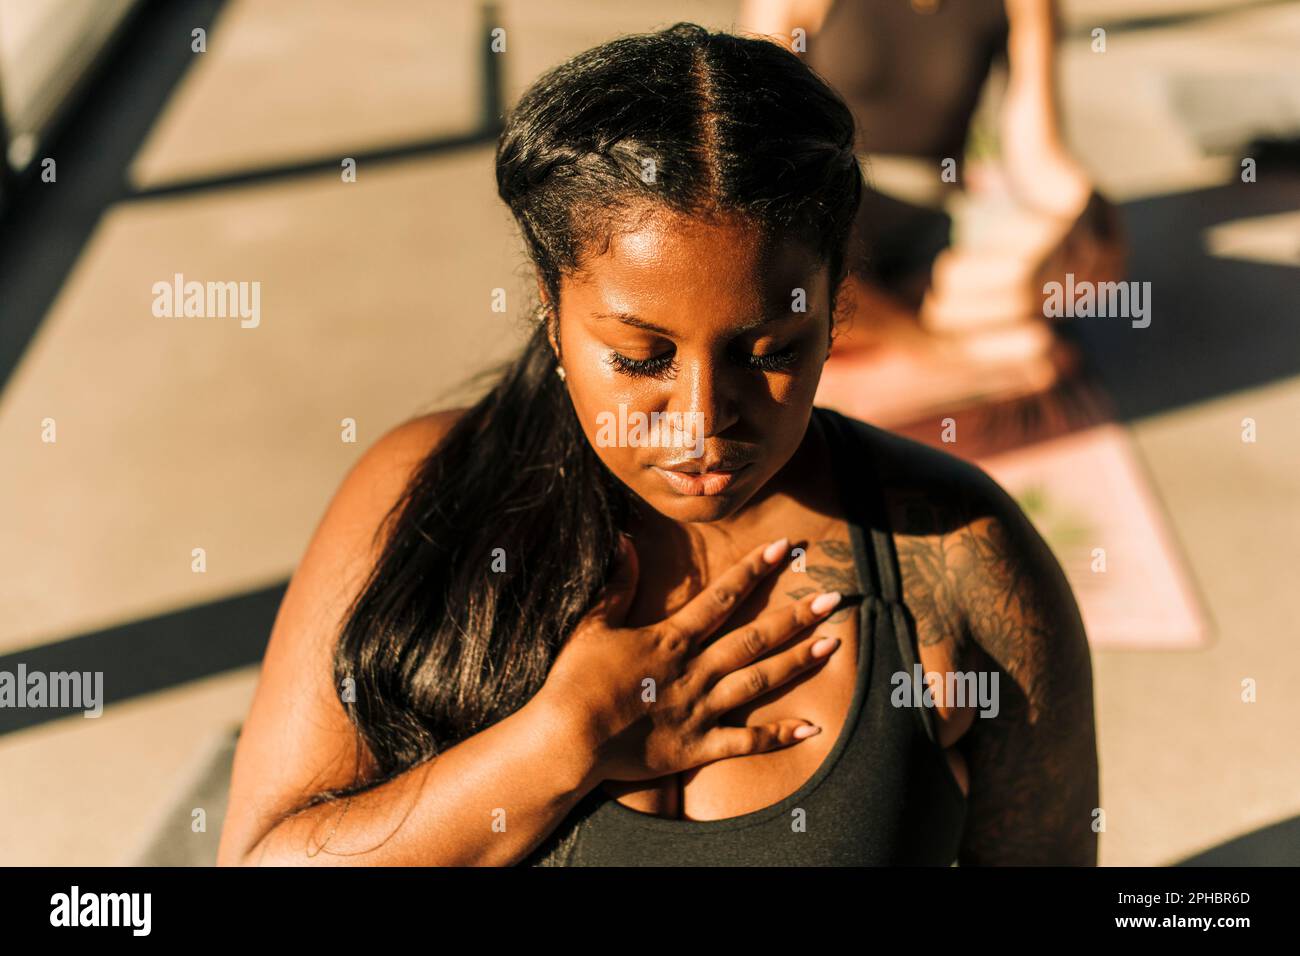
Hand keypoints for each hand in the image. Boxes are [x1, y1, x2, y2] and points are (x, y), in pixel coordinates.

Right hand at [540, 536, 844, 783]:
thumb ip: (617, 584)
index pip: (721, 598)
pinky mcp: (698, 747)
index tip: (783, 549)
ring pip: (759, 681)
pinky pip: (746, 742)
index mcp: (671, 639)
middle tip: (833, 598)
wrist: (568, 740)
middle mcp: (694, 670)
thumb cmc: (574, 682)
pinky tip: (811, 729)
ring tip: (833, 645)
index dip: (754, 571)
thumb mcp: (592, 625)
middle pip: (754, 638)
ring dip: (797, 662)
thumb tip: (626, 541)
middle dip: (795, 616)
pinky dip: (779, 736)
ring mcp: (700, 709)